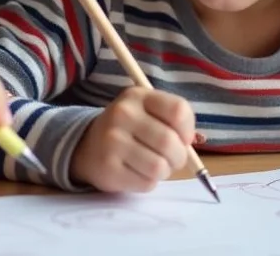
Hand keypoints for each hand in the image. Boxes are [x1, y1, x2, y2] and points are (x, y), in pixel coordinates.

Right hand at [70, 86, 194, 192]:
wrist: (88, 146)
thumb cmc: (129, 129)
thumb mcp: (148, 112)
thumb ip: (173, 121)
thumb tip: (191, 142)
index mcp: (137, 96)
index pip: (178, 110)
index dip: (187, 129)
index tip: (183, 138)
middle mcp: (122, 114)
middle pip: (170, 142)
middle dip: (179, 157)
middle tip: (172, 158)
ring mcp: (113, 142)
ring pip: (159, 167)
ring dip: (164, 171)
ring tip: (154, 165)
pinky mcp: (109, 168)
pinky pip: (146, 183)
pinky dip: (149, 182)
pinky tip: (137, 172)